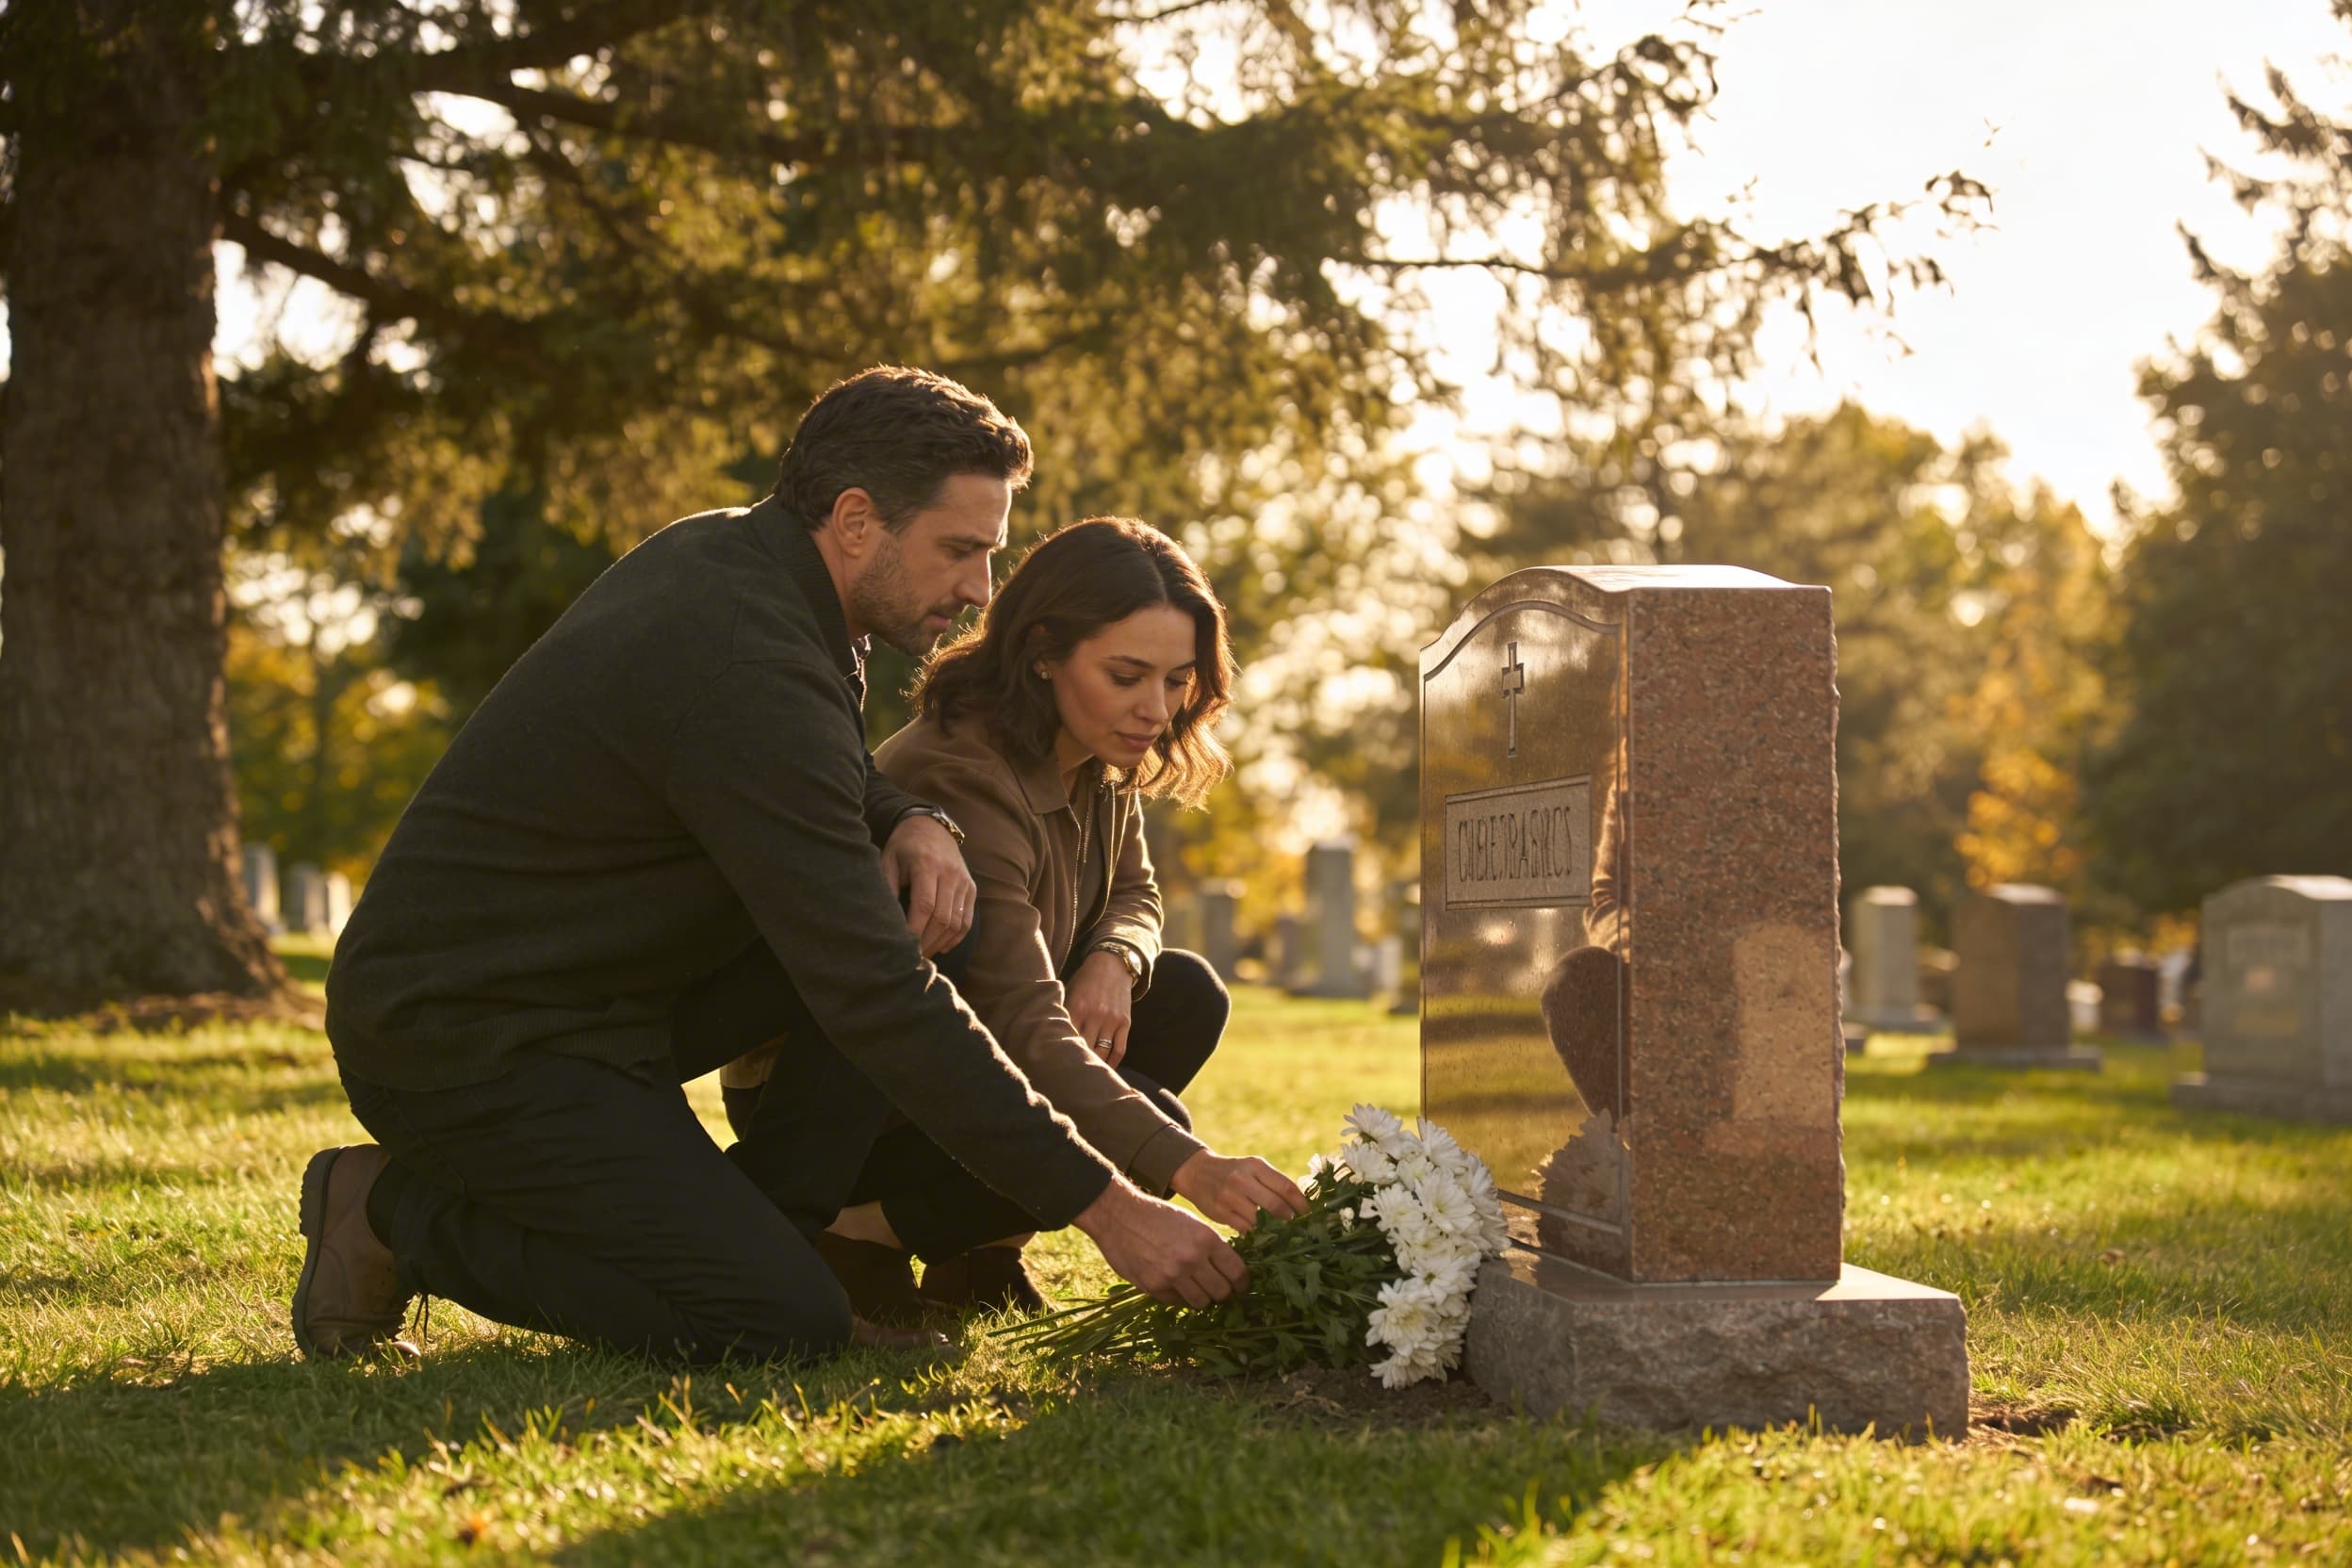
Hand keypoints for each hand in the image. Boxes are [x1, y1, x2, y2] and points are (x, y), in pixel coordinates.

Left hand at [881, 814, 974, 956]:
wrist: (931, 827)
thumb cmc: (904, 847)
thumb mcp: (888, 860)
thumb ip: (886, 887)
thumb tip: (883, 920)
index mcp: (927, 865)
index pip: (924, 905)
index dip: (914, 929)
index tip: (902, 945)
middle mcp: (949, 873)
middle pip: (942, 917)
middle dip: (926, 942)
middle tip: (911, 957)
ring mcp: (963, 881)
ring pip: (956, 922)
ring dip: (940, 943)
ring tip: (924, 954)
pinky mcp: (971, 887)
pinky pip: (967, 919)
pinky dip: (955, 937)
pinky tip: (941, 946)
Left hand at [1065, 949, 1133, 1066]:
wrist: (1113, 963)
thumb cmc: (1085, 980)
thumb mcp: (1069, 991)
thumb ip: (1061, 1012)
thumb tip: (1047, 1036)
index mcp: (1076, 1007)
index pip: (1067, 1038)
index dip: (1062, 1054)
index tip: (1055, 1067)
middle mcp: (1095, 1015)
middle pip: (1084, 1048)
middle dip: (1077, 1063)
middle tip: (1069, 1077)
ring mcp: (1111, 1020)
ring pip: (1102, 1052)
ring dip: (1095, 1066)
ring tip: (1086, 1076)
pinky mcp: (1125, 1022)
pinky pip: (1120, 1049)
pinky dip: (1113, 1062)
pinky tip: (1106, 1069)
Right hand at [1074, 1179, 1247, 1307]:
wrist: (1119, 1216)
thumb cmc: (1158, 1216)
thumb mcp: (1192, 1223)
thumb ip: (1211, 1246)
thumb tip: (1230, 1269)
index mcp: (1206, 1239)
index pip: (1237, 1272)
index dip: (1243, 1283)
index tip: (1241, 1287)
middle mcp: (1192, 1259)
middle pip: (1221, 1292)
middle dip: (1224, 1293)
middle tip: (1219, 1290)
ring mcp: (1172, 1275)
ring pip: (1202, 1303)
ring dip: (1203, 1298)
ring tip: (1198, 1289)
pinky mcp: (1154, 1286)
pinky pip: (1177, 1302)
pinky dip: (1180, 1297)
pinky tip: (1176, 1286)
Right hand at [1169, 1150, 1309, 1232]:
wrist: (1197, 1172)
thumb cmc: (1234, 1172)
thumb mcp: (1253, 1168)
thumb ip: (1273, 1183)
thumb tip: (1301, 1205)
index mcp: (1256, 1166)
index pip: (1286, 1186)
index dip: (1301, 1204)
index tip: (1309, 1214)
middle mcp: (1243, 1180)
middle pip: (1276, 1206)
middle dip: (1290, 1219)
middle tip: (1296, 1226)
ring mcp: (1230, 1197)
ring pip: (1261, 1221)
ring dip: (1274, 1230)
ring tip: (1282, 1233)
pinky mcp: (1221, 1212)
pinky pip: (1246, 1229)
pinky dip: (1257, 1234)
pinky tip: (1263, 1236)